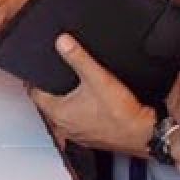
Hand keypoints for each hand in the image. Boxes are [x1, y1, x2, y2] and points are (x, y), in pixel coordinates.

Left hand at [30, 34, 154, 154]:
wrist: (144, 133)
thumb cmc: (121, 113)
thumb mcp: (97, 77)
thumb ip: (78, 57)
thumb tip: (62, 41)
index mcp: (59, 113)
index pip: (35, 94)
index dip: (34, 80)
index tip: (34, 71)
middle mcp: (66, 127)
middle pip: (49, 104)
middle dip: (51, 90)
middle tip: (53, 76)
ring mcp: (79, 134)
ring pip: (65, 115)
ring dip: (66, 102)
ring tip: (72, 88)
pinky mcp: (93, 138)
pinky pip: (80, 123)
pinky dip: (81, 113)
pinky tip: (91, 105)